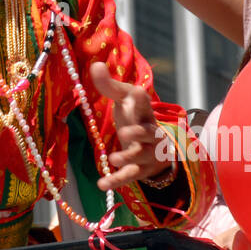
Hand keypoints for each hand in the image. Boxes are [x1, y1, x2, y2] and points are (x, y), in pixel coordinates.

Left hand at [90, 62, 170, 190]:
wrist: (154, 146)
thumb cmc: (135, 117)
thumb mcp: (124, 99)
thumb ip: (109, 85)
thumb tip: (96, 65)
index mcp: (144, 112)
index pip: (145, 104)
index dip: (142, 99)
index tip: (137, 91)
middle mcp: (150, 132)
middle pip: (150, 133)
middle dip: (140, 133)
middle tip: (125, 131)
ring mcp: (147, 153)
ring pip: (141, 157)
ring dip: (128, 157)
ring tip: (113, 159)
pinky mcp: (140, 170)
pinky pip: (130, 176)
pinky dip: (117, 181)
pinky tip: (102, 184)